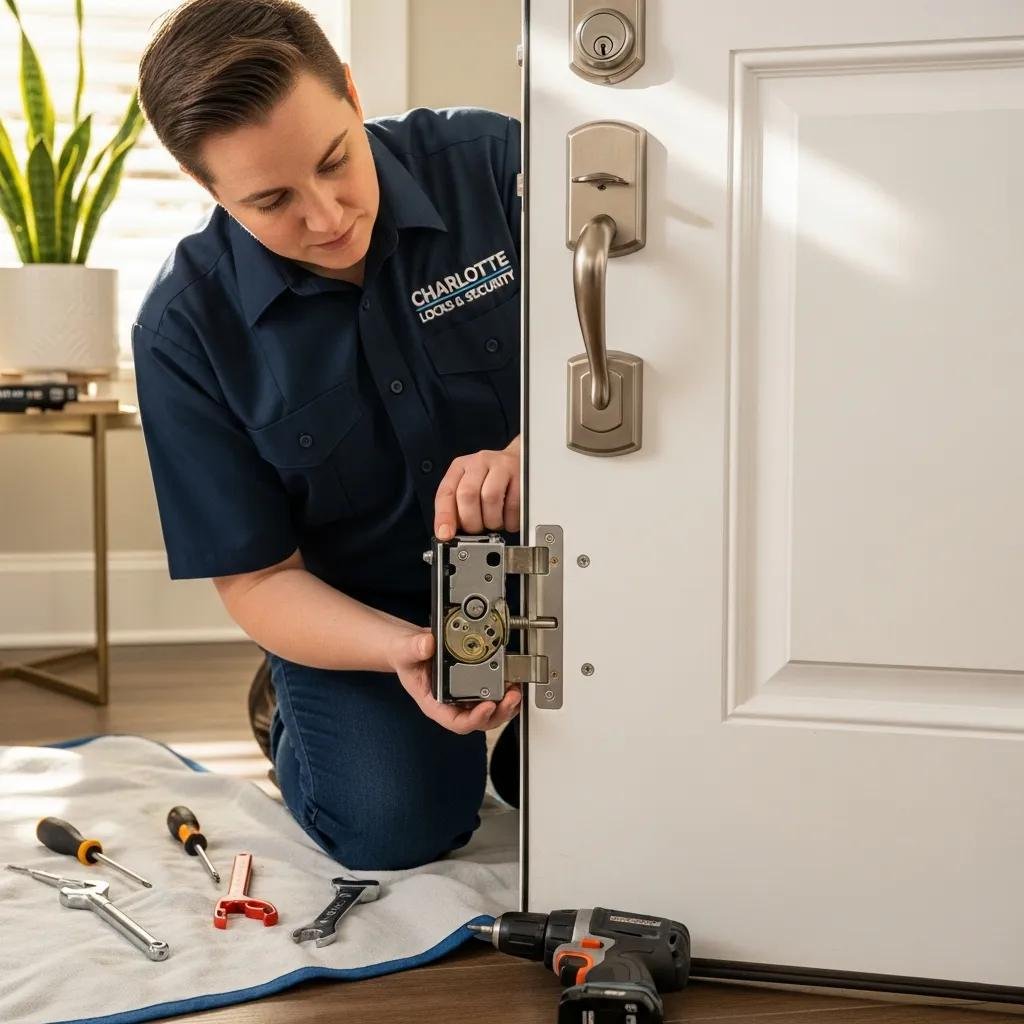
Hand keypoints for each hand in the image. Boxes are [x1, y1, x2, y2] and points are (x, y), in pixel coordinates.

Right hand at [386, 625, 522, 734]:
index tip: (487, 706)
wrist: (410, 648)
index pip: (456, 722)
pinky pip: (493, 696)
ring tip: (516, 691)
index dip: (474, 719)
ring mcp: (464, 698)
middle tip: (511, 697)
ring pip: (490, 712)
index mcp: (434, 704)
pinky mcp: (474, 687)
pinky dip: (505, 692)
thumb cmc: (406, 657)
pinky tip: (512, 682)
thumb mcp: (405, 651)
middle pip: (480, 721)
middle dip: (499, 712)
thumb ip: (414, 648)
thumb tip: (427, 644)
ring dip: (506, 705)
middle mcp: (451, 705)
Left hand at [434, 435, 519, 538]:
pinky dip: (509, 521)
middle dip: (471, 521)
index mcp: (461, 467)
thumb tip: (448, 532)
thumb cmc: (491, 480)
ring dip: (491, 521)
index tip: (446, 534)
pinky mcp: (521, 476)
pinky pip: (513, 504)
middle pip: (468, 494)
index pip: (446, 492)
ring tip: (494, 523)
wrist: (519, 461)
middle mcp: (480, 463)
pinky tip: (508, 519)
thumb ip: (456, 509)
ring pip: (491, 498)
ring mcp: (502, 467)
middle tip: (476, 529)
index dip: (445, 516)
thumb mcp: (468, 490)